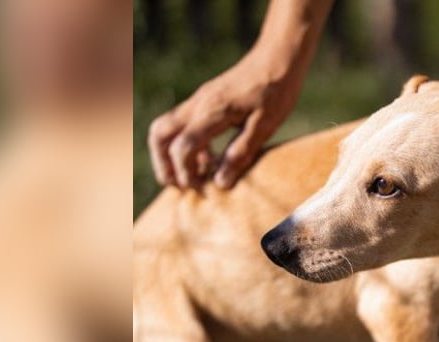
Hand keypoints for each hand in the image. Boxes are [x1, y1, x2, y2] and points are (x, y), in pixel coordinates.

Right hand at [148, 49, 303, 189]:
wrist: (279, 56)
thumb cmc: (277, 90)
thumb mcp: (265, 126)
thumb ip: (240, 153)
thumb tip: (220, 183)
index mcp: (212, 112)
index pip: (183, 147)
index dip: (185, 172)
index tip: (200, 187)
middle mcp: (198, 104)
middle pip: (159, 134)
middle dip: (163, 163)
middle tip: (179, 185)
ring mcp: (199, 100)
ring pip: (166, 127)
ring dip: (171, 154)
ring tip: (193, 176)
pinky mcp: (206, 100)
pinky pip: (183, 124)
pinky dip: (186, 144)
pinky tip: (208, 159)